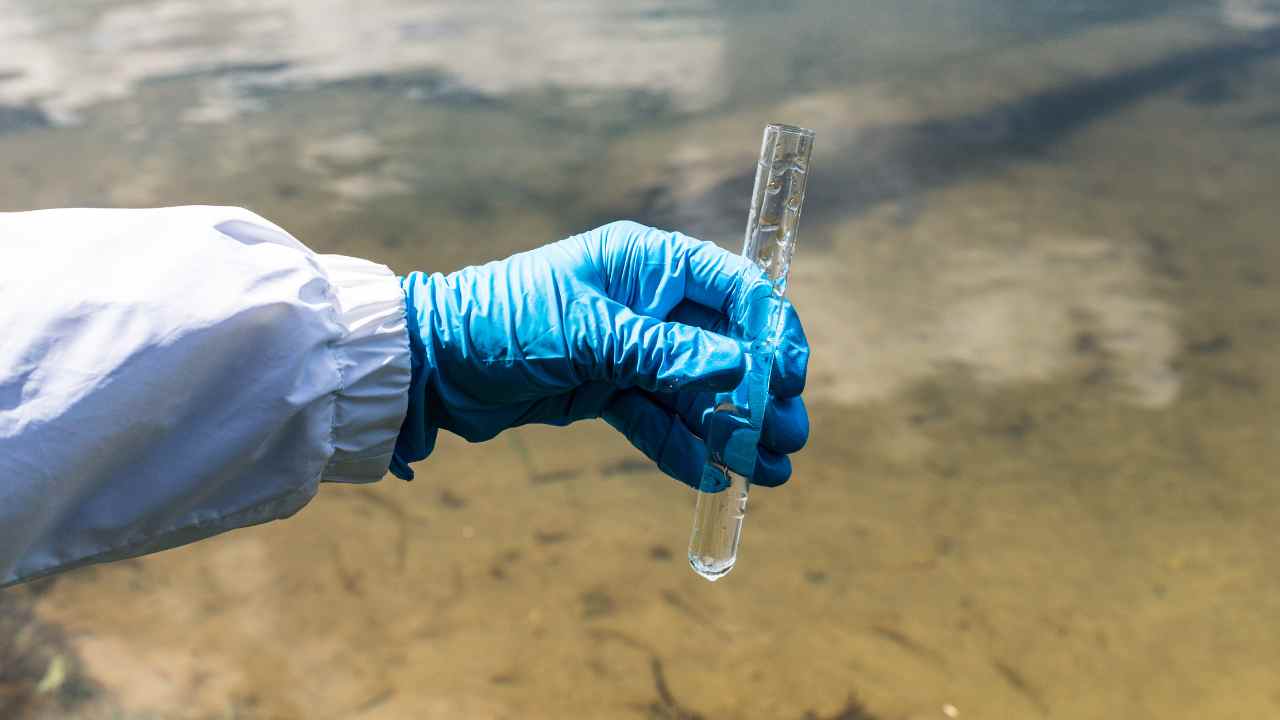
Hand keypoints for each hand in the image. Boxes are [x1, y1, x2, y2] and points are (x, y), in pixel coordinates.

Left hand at [391, 221, 808, 488]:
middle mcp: (648, 302)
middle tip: (790, 437)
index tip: (790, 377)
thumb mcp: (589, 333)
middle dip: (760, 393)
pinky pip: (658, 420)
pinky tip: (715, 477)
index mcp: (646, 263)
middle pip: (725, 346)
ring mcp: (629, 349)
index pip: (733, 288)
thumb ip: (665, 353)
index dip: (770, 329)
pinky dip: (684, 447)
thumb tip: (741, 369)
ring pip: (697, 391)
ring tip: (770, 474)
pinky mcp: (608, 390)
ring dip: (732, 430)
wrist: (432, 365)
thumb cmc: (504, 322)